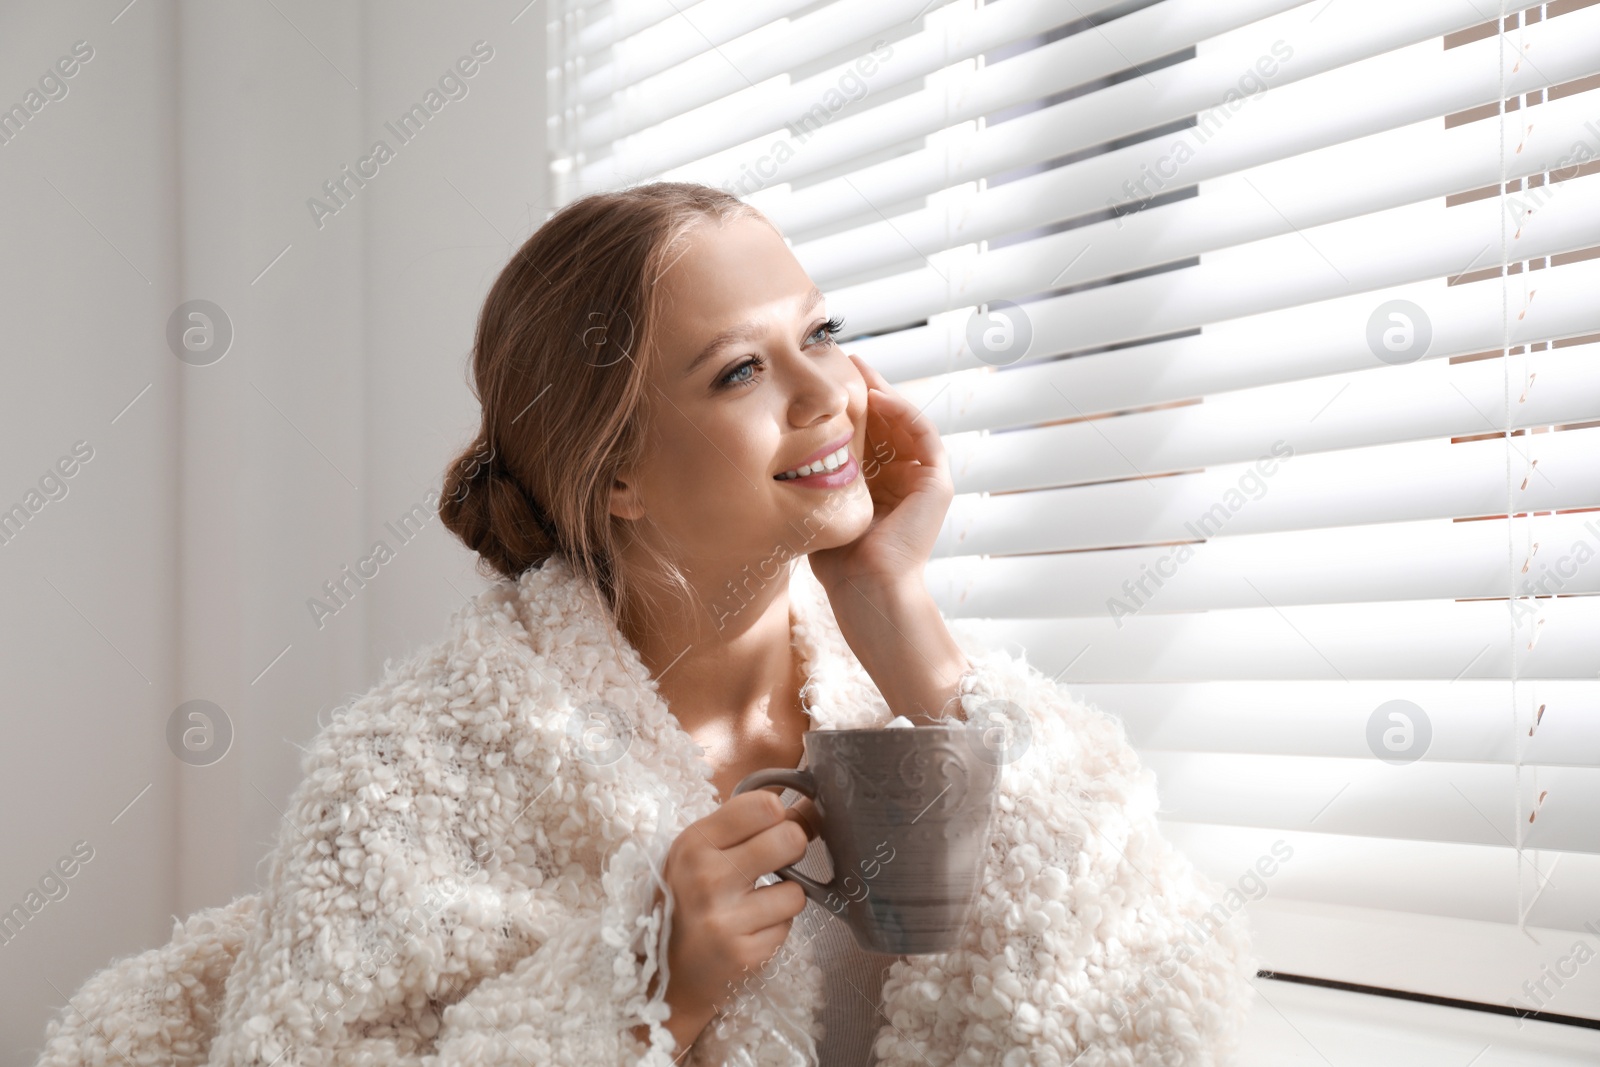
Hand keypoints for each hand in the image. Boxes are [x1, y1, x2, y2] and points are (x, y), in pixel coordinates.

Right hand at [649, 790, 812, 1021]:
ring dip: (783, 898)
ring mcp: (725, 920)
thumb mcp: (703, 851)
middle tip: (774, 862)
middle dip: (791, 850)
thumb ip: (750, 824)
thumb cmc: (689, 897)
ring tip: (754, 906)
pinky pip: (787, 926)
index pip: (765, 806)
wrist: (665, 971)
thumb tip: (814, 809)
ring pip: (796, 892)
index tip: (770, 827)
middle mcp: (707, 878)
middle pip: (791, 839)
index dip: (778, 815)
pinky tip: (749, 930)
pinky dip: (774, 927)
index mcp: (695, 843)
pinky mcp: (744, 955)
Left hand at [807, 353, 953, 597]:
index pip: (866, 437)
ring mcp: (923, 483)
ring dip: (884, 392)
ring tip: (860, 368)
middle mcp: (903, 482)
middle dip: (865, 392)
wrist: (866, 591)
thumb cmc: (837, 562)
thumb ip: (811, 482)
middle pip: (886, 424)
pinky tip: (880, 396)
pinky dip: (904, 412)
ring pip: (904, 424)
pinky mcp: (938, 485)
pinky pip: (923, 436)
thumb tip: (774, 452)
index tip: (822, 381)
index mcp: (878, 488)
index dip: (847, 408)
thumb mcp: (819, 508)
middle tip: (843, 360)